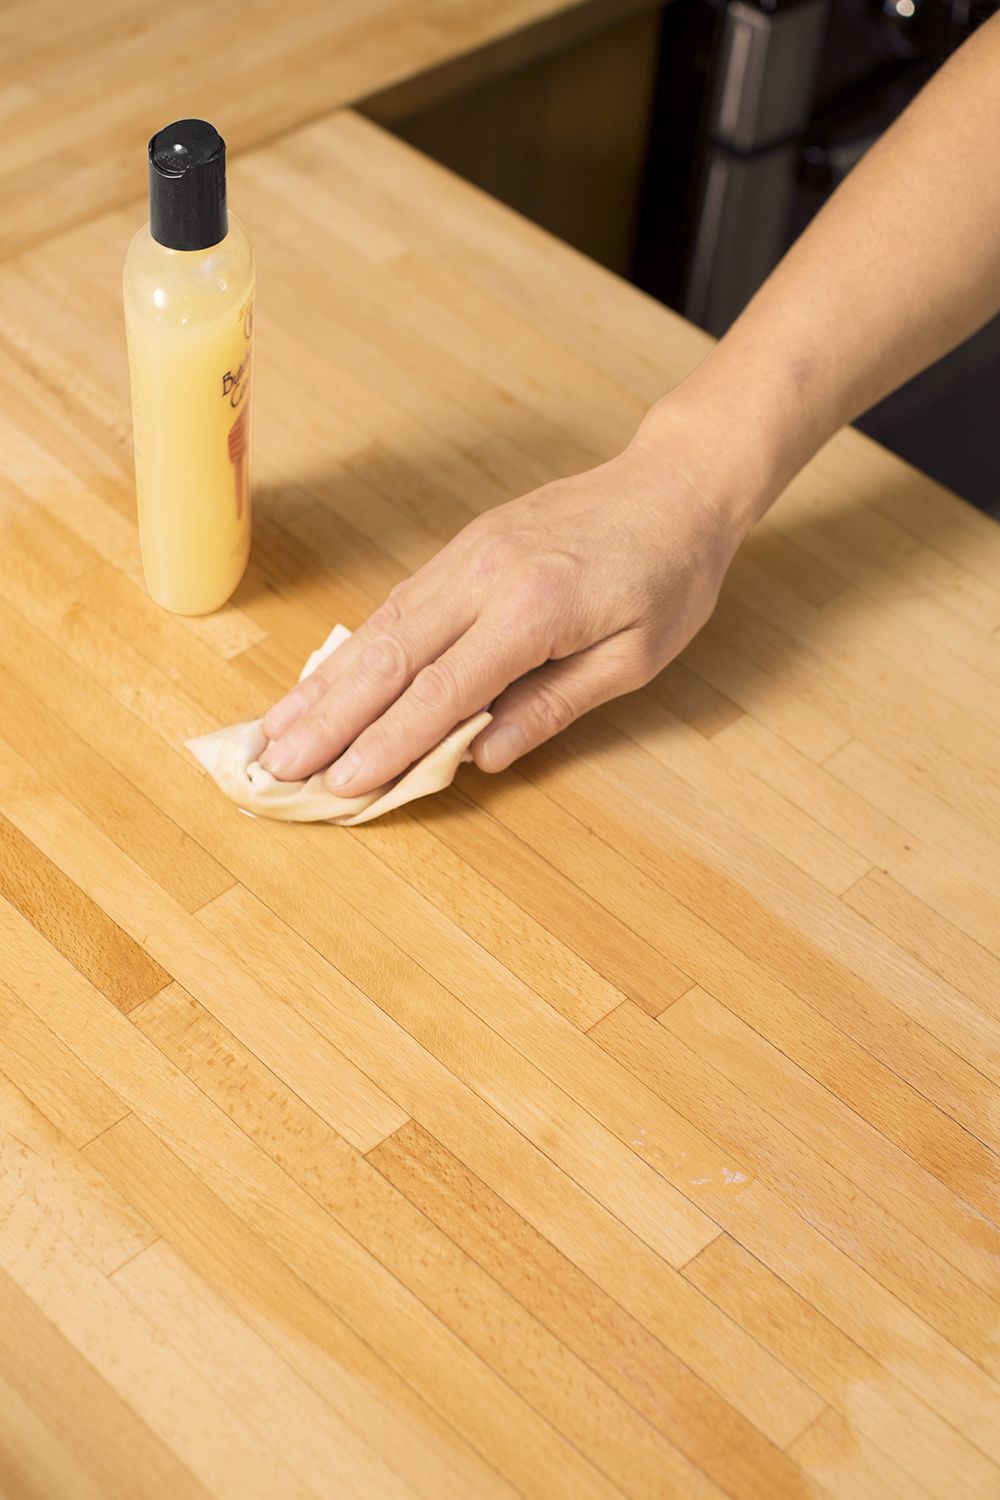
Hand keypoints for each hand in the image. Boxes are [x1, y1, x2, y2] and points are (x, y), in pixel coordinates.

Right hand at [259, 407, 747, 794]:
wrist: (674, 483)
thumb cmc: (669, 576)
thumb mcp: (635, 657)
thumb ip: (554, 705)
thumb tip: (481, 756)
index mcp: (534, 609)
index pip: (443, 690)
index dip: (387, 742)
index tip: (340, 784)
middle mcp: (486, 576)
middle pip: (390, 656)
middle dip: (328, 718)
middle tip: (276, 765)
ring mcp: (467, 554)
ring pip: (380, 627)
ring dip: (324, 683)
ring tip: (275, 730)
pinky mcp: (463, 546)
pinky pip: (398, 603)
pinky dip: (353, 648)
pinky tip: (322, 681)